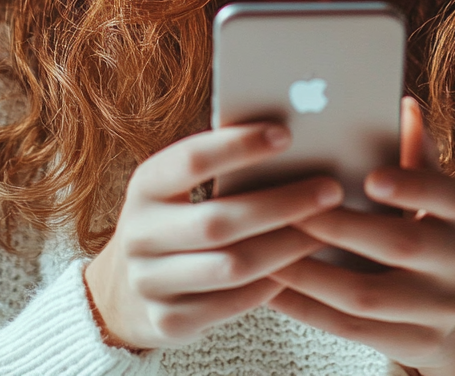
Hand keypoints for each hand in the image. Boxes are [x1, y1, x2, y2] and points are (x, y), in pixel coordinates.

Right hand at [84, 122, 343, 349]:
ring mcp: (149, 282)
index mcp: (146, 185)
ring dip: (286, 248)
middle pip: (218, 220)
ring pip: (231, 267)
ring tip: (326, 231)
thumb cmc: (175, 217)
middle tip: (330, 190)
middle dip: (281, 204)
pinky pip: (231, 305)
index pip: (191, 160)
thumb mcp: (180, 185)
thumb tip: (288, 134)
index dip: (238, 146)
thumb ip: (221, 164)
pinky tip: (300, 269)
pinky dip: (270, 286)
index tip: (287, 134)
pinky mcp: (169, 322)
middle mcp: (140, 233)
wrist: (124, 288)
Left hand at [267, 98, 454, 375]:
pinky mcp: (414, 343)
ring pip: (367, 296)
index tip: (371, 177)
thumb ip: (413, 151)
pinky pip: (351, 329)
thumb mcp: (429, 189)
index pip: (446, 195)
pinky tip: (272, 289)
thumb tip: (404, 103)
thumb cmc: (423, 226)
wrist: (453, 309)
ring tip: (267, 250)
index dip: (412, 185)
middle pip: (399, 245)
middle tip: (290, 209)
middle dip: (339, 227)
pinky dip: (308, 309)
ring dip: (311, 273)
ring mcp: (438, 309)